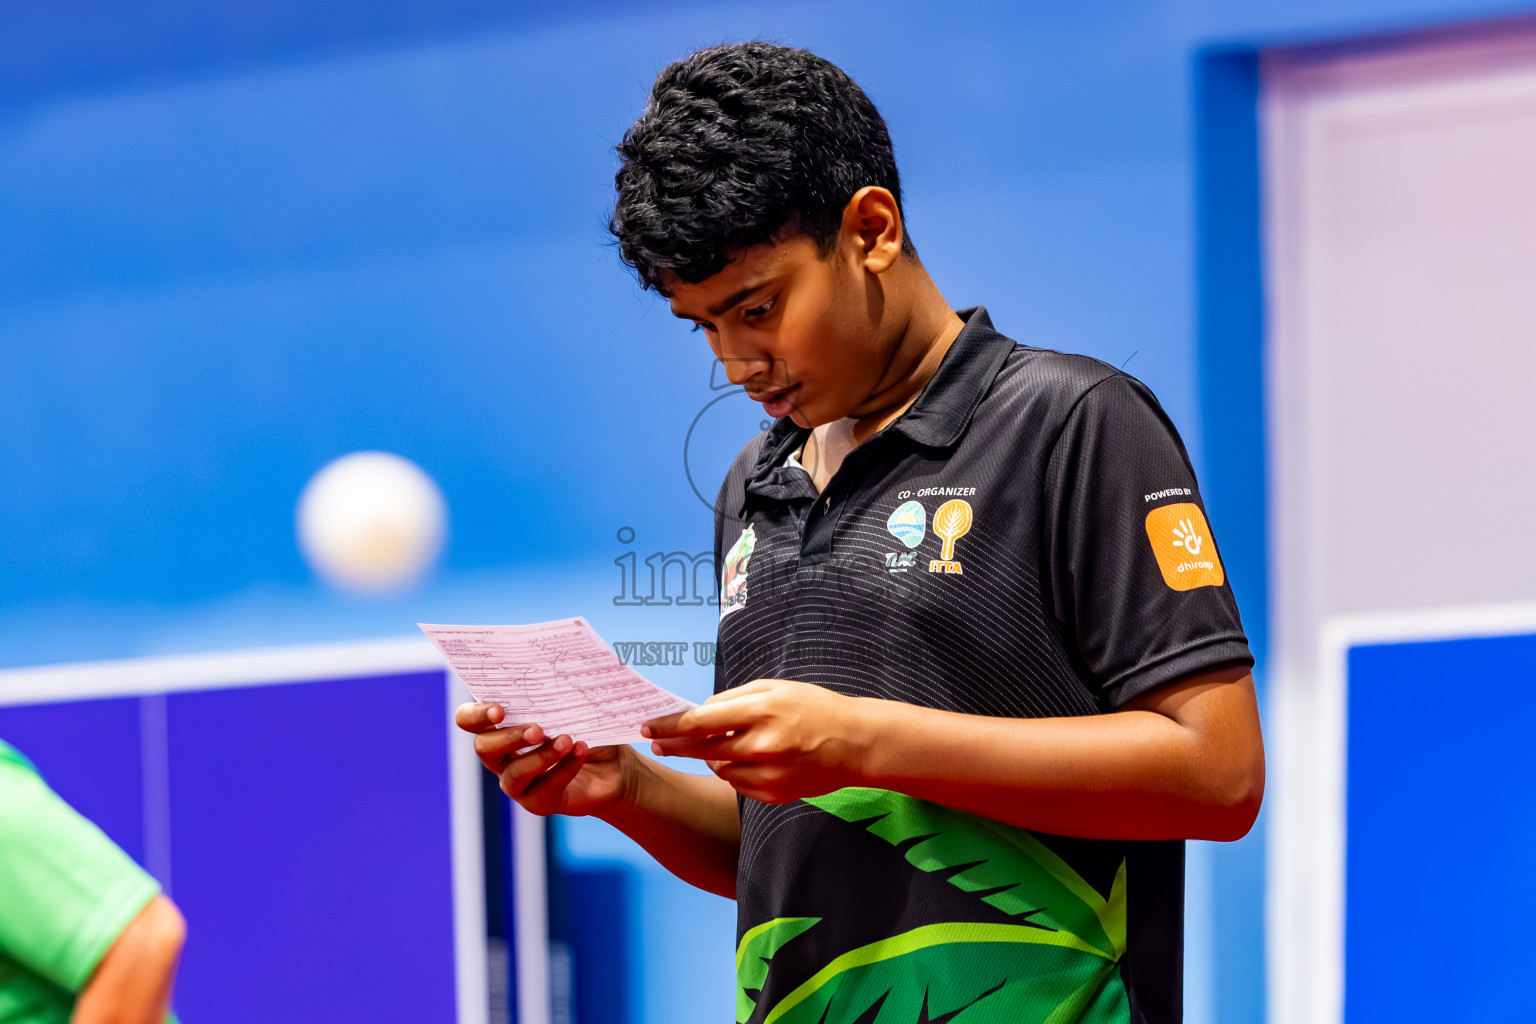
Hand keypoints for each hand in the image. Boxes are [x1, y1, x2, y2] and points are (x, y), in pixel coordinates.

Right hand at [454, 702, 632, 816]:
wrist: (614, 765)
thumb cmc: (586, 728)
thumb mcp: (572, 708)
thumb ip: (557, 697)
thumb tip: (556, 681)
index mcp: (501, 726)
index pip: (468, 719)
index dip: (476, 715)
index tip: (499, 710)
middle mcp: (501, 757)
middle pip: (484, 748)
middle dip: (509, 736)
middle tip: (538, 729)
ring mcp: (518, 783)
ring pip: (514, 773)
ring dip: (541, 756)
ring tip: (566, 740)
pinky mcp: (539, 802)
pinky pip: (546, 787)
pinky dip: (565, 767)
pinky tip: (581, 749)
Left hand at [643, 678, 871, 803]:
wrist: (855, 743)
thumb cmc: (813, 707)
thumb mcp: (774, 688)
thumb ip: (732, 699)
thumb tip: (698, 714)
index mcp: (761, 711)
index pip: (700, 721)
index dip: (669, 726)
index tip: (648, 727)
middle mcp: (763, 746)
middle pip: (702, 749)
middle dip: (676, 745)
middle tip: (658, 742)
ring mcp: (769, 774)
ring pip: (719, 768)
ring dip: (715, 756)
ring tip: (734, 742)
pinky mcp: (774, 794)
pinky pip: (738, 784)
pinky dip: (737, 771)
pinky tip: (754, 759)